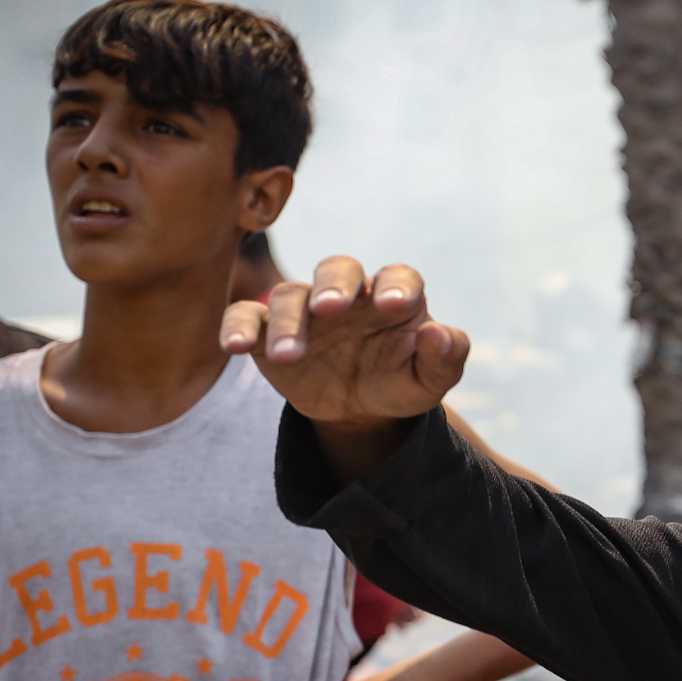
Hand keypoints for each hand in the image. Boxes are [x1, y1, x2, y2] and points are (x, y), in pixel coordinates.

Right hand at [221, 256, 467, 428]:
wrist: (360, 410)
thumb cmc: (399, 383)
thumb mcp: (430, 381)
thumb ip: (446, 357)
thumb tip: (438, 333)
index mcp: (394, 297)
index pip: (399, 277)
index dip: (398, 286)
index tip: (395, 306)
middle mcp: (349, 294)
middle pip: (338, 270)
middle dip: (334, 286)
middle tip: (330, 309)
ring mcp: (306, 309)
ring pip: (290, 295)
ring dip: (288, 322)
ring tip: (289, 356)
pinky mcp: (269, 330)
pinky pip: (247, 316)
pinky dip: (238, 326)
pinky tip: (235, 346)